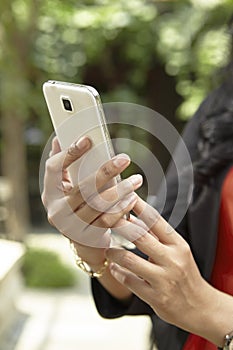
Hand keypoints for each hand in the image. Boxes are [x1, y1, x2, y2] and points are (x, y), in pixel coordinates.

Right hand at [42, 136, 141, 264]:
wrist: (84, 243)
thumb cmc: (77, 207)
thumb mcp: (68, 188)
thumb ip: (64, 166)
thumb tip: (58, 140)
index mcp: (49, 193)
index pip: (54, 168)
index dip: (69, 153)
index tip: (87, 140)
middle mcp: (56, 211)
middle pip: (82, 188)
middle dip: (105, 172)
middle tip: (125, 159)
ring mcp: (71, 227)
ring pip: (97, 206)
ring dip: (120, 191)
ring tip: (136, 180)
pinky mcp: (87, 238)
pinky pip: (107, 222)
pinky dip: (121, 209)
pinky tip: (132, 198)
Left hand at [106, 197, 232, 345]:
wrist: (200, 307)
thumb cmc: (184, 273)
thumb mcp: (176, 251)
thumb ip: (155, 237)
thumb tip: (132, 220)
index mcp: (178, 245)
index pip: (156, 220)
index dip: (139, 207)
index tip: (125, 195)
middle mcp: (172, 260)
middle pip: (140, 236)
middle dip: (120, 225)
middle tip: (106, 219)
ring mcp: (164, 280)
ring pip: (130, 260)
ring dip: (114, 252)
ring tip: (108, 249)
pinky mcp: (156, 297)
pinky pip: (129, 281)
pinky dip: (118, 272)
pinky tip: (114, 268)